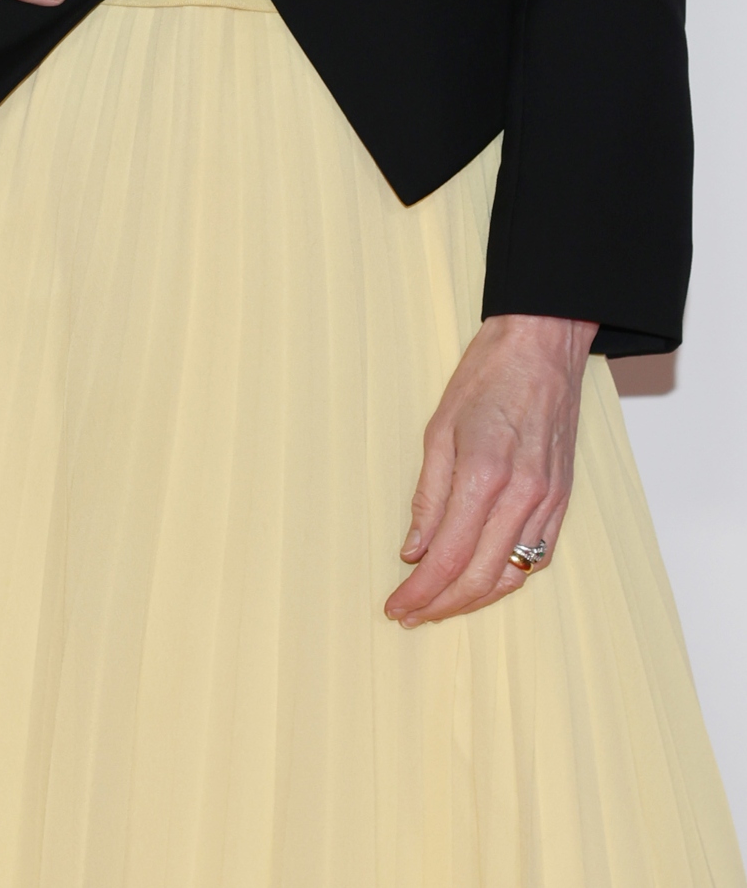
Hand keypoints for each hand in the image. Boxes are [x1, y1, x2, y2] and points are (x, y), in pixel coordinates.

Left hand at [383, 311, 597, 627]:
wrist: (543, 345)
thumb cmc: (489, 375)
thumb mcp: (439, 427)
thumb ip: (429, 496)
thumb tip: (413, 550)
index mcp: (484, 474)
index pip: (448, 556)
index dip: (420, 591)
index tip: (396, 606)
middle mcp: (522, 496)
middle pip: (481, 577)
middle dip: (442, 605)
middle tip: (411, 614)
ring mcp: (548, 501)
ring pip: (513, 575)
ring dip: (475, 598)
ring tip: (440, 605)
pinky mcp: (563, 499)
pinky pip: (538, 556)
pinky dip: (509, 578)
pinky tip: (485, 581)